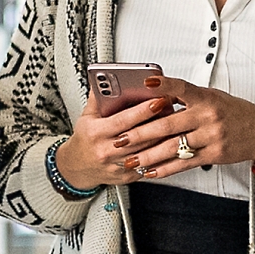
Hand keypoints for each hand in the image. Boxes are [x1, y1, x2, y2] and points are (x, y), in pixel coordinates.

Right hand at [51, 90, 180, 191]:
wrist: (78, 167)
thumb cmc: (85, 140)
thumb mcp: (87, 117)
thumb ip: (98, 97)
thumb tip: (105, 77)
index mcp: (96, 133)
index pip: (123, 120)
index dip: (143, 111)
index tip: (157, 100)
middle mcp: (107, 150)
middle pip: (139, 136)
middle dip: (159, 121)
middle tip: (173, 108)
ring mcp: (118, 165)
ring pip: (147, 152)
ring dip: (164, 138)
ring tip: (176, 124)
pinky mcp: (127, 176)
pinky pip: (149, 166)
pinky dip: (162, 155)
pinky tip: (171, 144)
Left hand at [114, 76, 254, 179]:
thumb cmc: (235, 112)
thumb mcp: (213, 96)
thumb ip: (188, 97)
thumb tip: (157, 94)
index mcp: (206, 98)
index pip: (182, 87)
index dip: (164, 84)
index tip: (146, 82)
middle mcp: (208, 117)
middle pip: (168, 124)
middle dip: (141, 133)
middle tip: (121, 138)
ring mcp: (210, 138)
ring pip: (173, 148)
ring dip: (148, 156)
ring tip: (130, 160)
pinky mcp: (213, 155)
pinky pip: (184, 164)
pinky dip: (165, 169)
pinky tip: (151, 172)